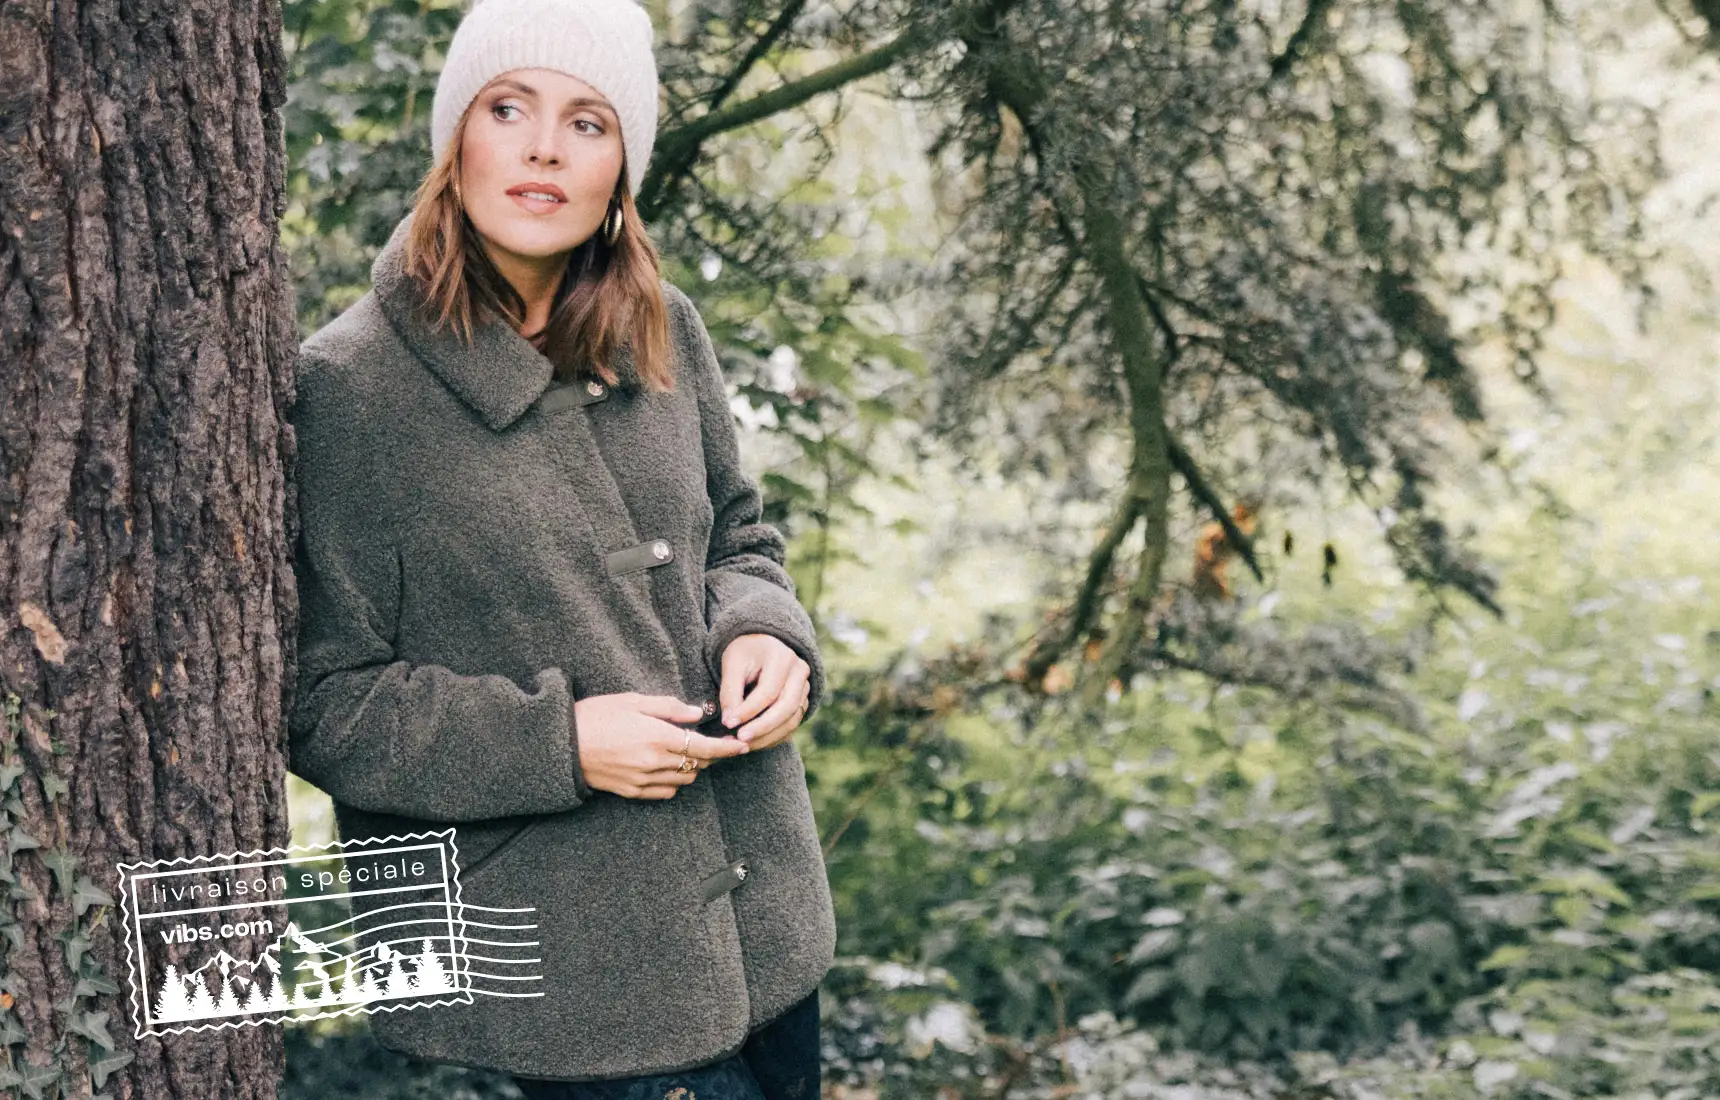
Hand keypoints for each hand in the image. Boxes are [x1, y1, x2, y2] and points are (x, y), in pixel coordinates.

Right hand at [573, 692, 750, 799]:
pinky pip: (666, 792)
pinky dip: (674, 781)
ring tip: (686, 751)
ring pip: (685, 779)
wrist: (561, 745)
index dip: (728, 748)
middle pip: (699, 764)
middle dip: (711, 754)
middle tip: (713, 742)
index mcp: (658, 736)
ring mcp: (643, 780)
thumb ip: (669, 708)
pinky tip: (667, 767)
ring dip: (693, 767)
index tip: (742, 746)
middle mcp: (655, 762)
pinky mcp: (632, 792)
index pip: (706, 747)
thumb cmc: (595, 715)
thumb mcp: (633, 701)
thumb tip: (697, 712)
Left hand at [717, 633, 811, 751]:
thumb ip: (730, 691)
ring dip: (767, 737)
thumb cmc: (745, 652)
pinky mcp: (802, 701)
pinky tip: (754, 743)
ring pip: (791, 720)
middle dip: (761, 728)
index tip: (727, 724)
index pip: (768, 691)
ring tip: (742, 745)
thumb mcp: (732, 663)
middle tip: (739, 740)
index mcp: (782, 657)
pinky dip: (773, 737)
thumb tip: (729, 722)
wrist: (761, 645)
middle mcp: (800, 672)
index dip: (748, 711)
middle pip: (786, 708)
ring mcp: (805, 688)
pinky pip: (791, 725)